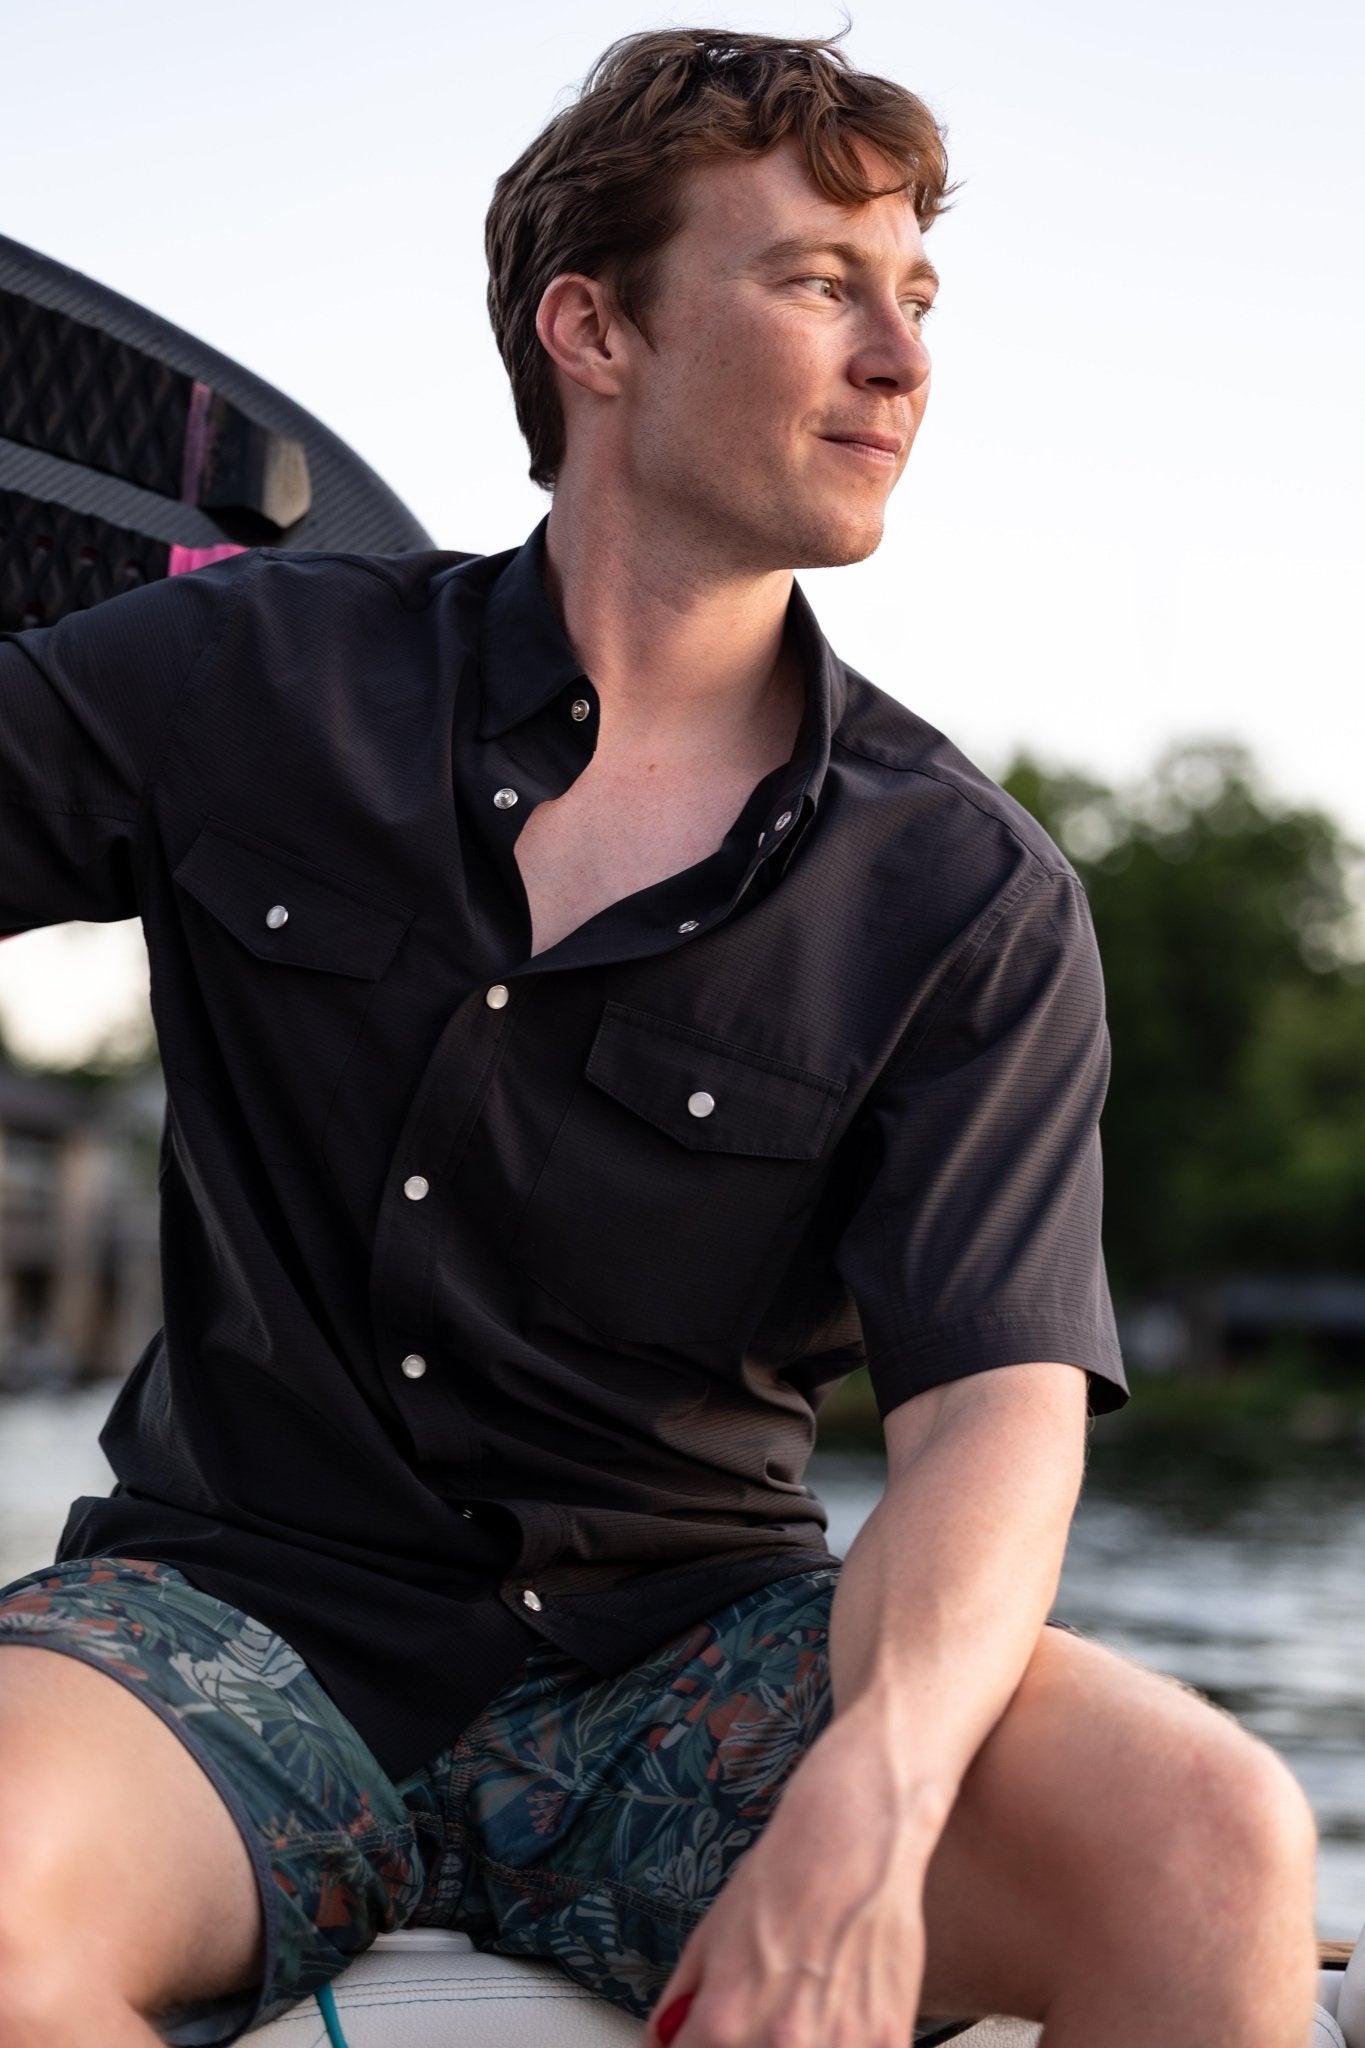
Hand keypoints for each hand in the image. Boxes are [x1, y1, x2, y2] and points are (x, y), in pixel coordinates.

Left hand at [640, 1701, 938, 2047]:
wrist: (853, 1843)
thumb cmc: (782, 1879)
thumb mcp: (707, 1937)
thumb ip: (681, 2004)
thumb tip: (666, 2042)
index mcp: (724, 2022)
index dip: (696, 2045)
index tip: (707, 2033)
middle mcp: (780, 2046)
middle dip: (743, 2044)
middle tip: (762, 2009)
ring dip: (794, 2046)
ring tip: (804, 2006)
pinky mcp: (888, 2044)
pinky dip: (843, 2043)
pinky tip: (838, 2010)